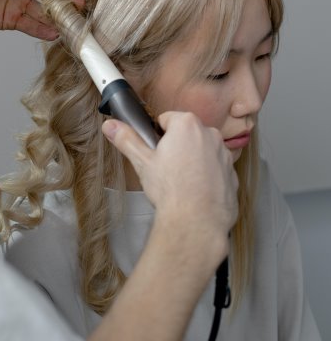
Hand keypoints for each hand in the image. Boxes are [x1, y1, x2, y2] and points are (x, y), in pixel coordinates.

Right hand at [102, 111, 237, 253]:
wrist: (196, 224)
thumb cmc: (171, 191)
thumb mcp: (142, 162)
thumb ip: (127, 139)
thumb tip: (110, 126)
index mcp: (187, 124)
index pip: (167, 119)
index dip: (158, 136)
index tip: (156, 152)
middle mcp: (210, 134)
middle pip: (186, 134)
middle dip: (177, 146)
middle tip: (166, 168)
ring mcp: (224, 155)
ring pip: (202, 151)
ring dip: (193, 160)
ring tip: (181, 183)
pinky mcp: (232, 175)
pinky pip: (216, 169)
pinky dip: (207, 177)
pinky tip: (196, 192)